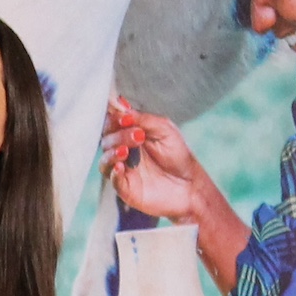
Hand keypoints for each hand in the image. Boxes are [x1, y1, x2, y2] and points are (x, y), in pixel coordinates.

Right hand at [101, 100, 210, 223]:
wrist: (190, 183)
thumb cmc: (178, 155)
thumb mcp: (165, 129)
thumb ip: (144, 119)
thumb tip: (122, 108)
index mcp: (129, 134)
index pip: (111, 123)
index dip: (114, 118)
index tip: (125, 116)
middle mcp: (122, 151)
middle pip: (106, 139)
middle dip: (119, 135)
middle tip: (138, 135)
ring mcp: (122, 169)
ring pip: (105, 159)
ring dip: (113, 153)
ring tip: (126, 151)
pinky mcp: (125, 187)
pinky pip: (112, 179)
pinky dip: (113, 172)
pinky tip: (120, 166)